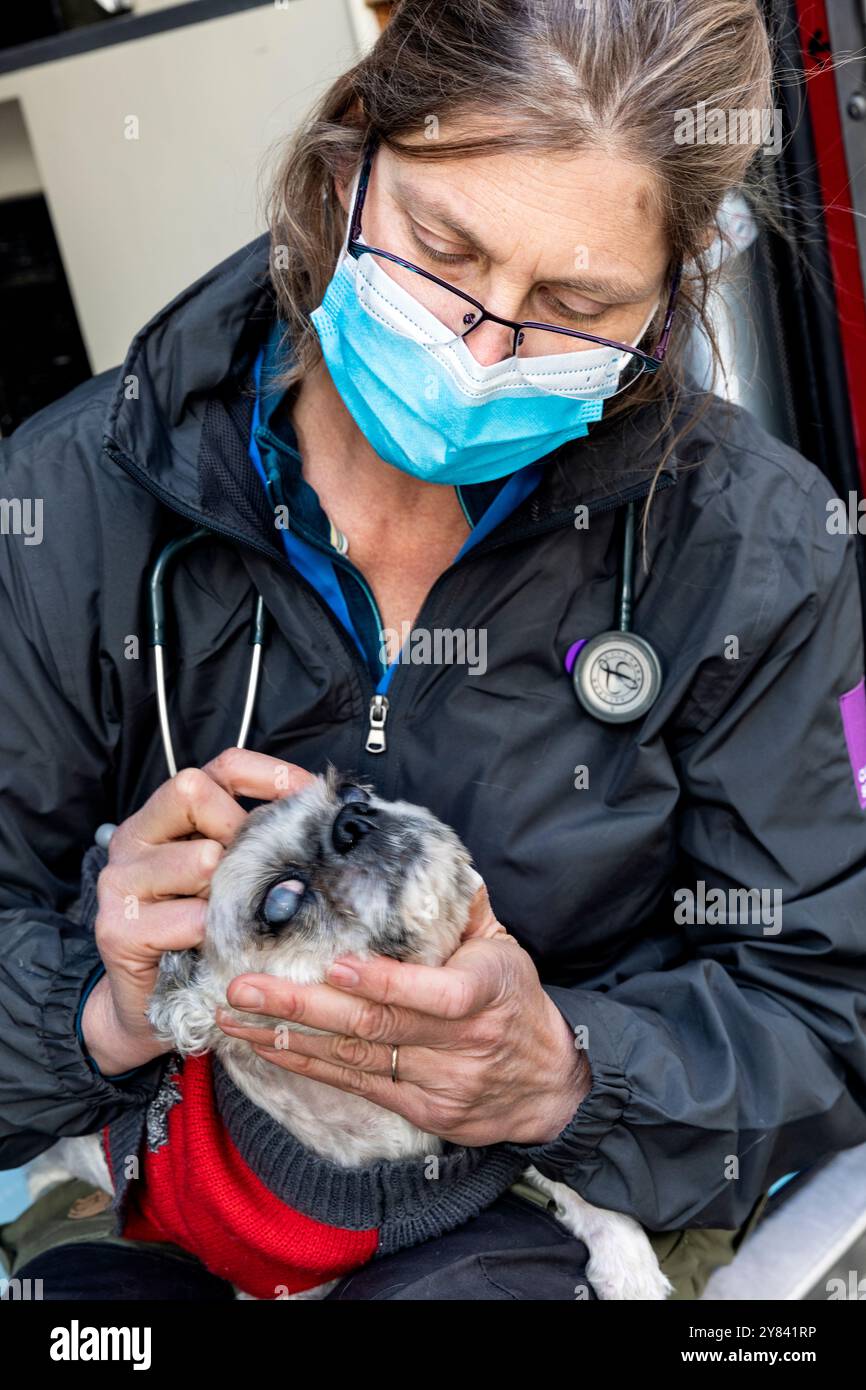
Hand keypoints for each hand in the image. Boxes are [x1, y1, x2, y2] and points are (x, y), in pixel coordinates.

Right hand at [82, 748, 314, 1076]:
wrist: (148, 1008)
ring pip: (199, 858)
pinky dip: (213, 936)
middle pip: (194, 791)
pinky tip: (214, 949)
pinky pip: (189, 918)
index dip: (272, 776)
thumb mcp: (232, 878)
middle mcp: (135, 837)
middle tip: (256, 876)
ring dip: (231, 894)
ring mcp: (121, 880)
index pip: (222, 766)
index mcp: (167, 816)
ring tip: (233, 920)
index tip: (311, 804)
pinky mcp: (118, 927)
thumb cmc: (202, 936)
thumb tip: (329, 821)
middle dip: (240, 831)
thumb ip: (258, 843)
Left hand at [216, 880, 591, 1146]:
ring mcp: (437, 1083)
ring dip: (286, 1036)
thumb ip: (462, 906)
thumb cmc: (517, 999)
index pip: (438, 994)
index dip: (386, 982)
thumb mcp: (503, 946)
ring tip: (232, 1014)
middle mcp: (461, 1044)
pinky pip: (352, 1084)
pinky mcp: (416, 1111)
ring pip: (354, 1058)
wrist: (547, 1084)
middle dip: (303, 1006)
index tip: (336, 964)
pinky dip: (303, 1063)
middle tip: (246, 986)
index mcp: (488, 992)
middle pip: (376, 1027)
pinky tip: (262, 1044)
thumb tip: (424, 852)